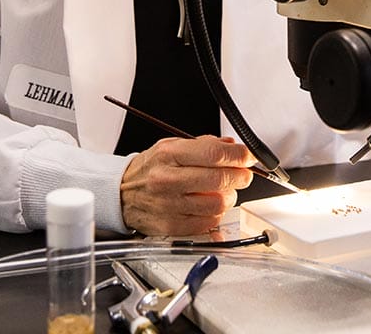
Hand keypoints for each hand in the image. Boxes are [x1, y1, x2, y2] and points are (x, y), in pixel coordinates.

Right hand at [120, 135, 254, 234]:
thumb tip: (233, 147)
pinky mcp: (171, 226)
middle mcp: (167, 179)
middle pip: (219, 179)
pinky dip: (215, 213)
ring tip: (224, 190)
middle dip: (240, 176)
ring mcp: (169, 205)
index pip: (213, 153)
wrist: (121, 194)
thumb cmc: (149, 169)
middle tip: (243, 174)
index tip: (249, 157)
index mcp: (169, 155)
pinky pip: (208, 222)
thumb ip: (204, 144)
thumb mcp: (171, 146)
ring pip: (217, 203)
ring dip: (229, 196)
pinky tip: (209, 205)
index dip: (238, 156)